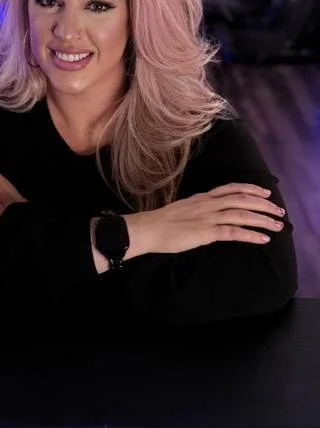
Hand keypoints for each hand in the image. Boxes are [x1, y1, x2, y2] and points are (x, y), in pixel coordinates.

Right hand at [124, 183, 285, 253]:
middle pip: (242, 199)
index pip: (231, 188)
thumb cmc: (161, 222)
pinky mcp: (206, 232)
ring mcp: (208, 217)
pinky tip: (262, 239)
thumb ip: (198, 209)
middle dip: (263, 205)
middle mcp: (208, 204)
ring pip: (241, 214)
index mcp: (202, 198)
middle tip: (279, 211)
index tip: (265, 193)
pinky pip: (233, 232)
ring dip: (262, 220)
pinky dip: (250, 234)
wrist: (148, 229)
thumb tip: (208, 213)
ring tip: (277, 226)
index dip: (250, 189)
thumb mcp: (183, 209)